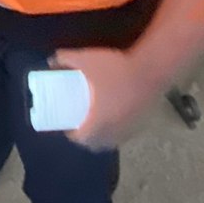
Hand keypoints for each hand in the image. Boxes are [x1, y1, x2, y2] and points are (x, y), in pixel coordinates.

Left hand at [50, 48, 166, 150]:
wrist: (152, 69)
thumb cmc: (116, 68)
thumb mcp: (86, 59)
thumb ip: (66, 59)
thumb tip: (52, 61)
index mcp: (98, 121)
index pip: (82, 138)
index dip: (72, 134)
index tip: (68, 125)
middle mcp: (114, 130)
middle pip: (97, 143)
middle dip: (87, 137)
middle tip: (82, 123)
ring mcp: (130, 128)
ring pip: (113, 140)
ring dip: (104, 135)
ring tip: (98, 121)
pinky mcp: (143, 123)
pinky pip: (126, 132)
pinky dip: (118, 128)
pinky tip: (117, 115)